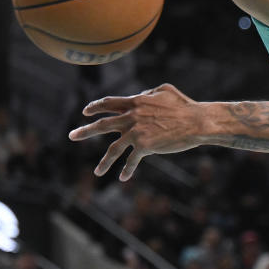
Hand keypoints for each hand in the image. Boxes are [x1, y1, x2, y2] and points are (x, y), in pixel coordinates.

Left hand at [68, 83, 204, 180]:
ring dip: (104, 161)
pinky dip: (127, 169)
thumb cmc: (185, 106)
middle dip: (85, 131)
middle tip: (72, 135)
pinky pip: (132, 160)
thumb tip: (141, 95)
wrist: (196, 121)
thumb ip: (149, 92)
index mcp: (136, 102)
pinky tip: (123, 178)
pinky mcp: (145, 146)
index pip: (109, 103)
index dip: (95, 107)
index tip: (86, 112)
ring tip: (97, 172)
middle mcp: (132, 116)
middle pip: (103, 125)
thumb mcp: (165, 91)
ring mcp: (136, 131)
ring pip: (113, 148)